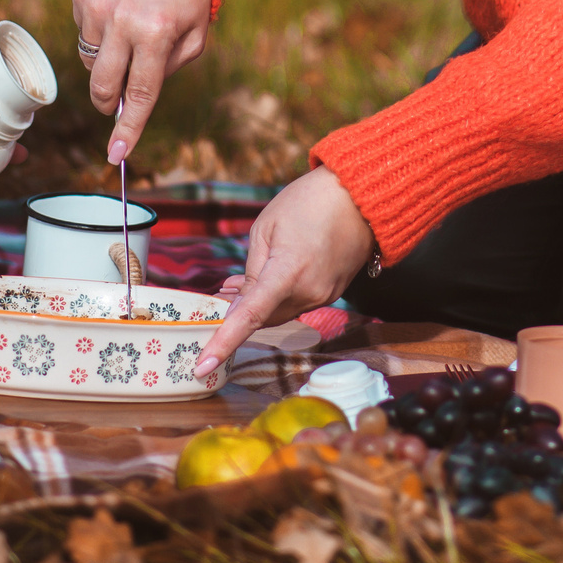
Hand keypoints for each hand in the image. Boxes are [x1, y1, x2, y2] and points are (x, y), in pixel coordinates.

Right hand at [69, 0, 211, 164]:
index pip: (141, 93)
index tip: (117, 156)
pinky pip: (84, 33)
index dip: (129, 129)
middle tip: (117, 104)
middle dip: (110, 103)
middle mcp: (123, 19)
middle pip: (103, 86)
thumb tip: (135, 100)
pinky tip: (119, 10)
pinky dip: (99, 33)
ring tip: (129, 36)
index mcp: (158, 32)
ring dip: (107, 63)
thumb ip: (169, 69)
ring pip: (90, 61)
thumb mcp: (196, 32)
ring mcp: (98, 6)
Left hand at [193, 165, 373, 376]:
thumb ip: (252, 269)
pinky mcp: (333, 291)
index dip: (224, 343)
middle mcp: (309, 292)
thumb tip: (242, 302)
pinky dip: (280, 297)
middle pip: (264, 318)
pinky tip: (269, 280)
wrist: (360, 195)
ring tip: (236, 285)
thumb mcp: (267, 228)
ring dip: (259, 304)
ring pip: (281, 313)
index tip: (203, 366)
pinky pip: (298, 303)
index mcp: (288, 272)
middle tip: (218, 296)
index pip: (250, 317)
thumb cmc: (309, 201)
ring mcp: (325, 295)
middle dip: (239, 313)